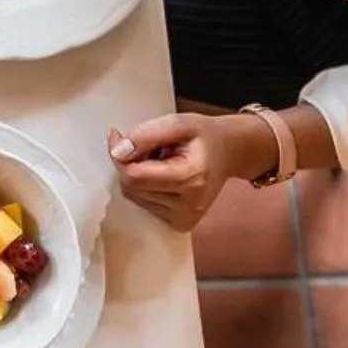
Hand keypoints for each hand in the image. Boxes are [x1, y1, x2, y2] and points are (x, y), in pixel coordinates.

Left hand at [107, 112, 275, 232]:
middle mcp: (189, 205)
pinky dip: (146, 186)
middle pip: (132, 186)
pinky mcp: (179, 224)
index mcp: (191, 178)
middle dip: (132, 163)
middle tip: (152, 147)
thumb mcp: (177, 123)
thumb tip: (118, 151)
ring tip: (162, 160)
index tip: (122, 137)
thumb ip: (145, 135)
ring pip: (134, 195)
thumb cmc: (205, 137)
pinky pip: (143, 204)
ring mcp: (185, 219)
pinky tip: (163, 175)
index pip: (135, 176)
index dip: (122, 156)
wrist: (229, 152)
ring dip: (139, 174)